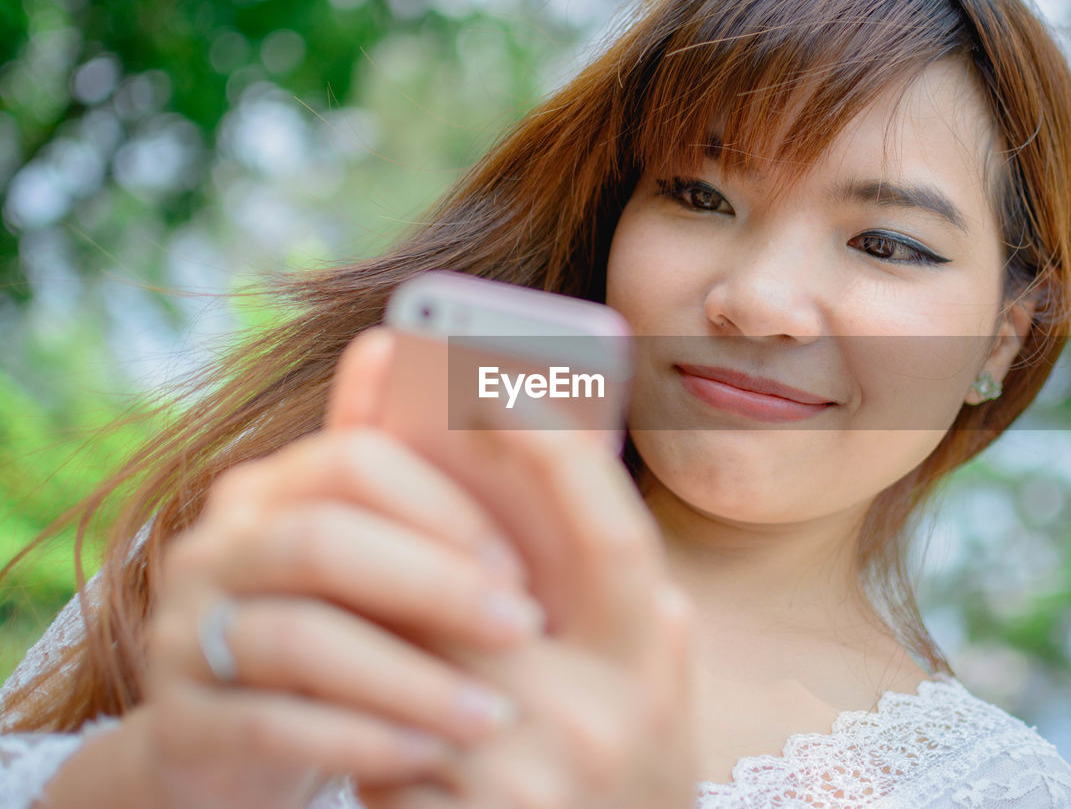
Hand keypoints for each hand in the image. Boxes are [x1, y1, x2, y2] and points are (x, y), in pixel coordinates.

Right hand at [138, 332, 544, 808]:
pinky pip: (272, 726)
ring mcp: (183, 635)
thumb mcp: (374, 552)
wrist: (236, 736)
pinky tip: (429, 756)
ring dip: (411, 678)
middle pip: (322, 541)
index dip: (444, 506)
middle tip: (522, 627)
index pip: (354, 460)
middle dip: (435, 584)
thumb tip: (398, 343)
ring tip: (491, 715)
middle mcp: (215, 549)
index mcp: (270, 489)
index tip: (521, 560)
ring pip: (300, 639)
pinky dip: (361, 741)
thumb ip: (402, 469)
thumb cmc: (342, 624)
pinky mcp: (181, 725)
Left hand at [360, 414, 697, 808]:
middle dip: (417, 535)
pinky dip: (357, 708)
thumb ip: (604, 588)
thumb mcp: (640, 674)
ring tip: (345, 596)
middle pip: (474, 586)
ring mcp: (528, 775)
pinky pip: (379, 738)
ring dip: (372, 623)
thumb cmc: (621, 767)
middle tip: (361, 467)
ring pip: (408, 657)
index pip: (609, 534)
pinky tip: (354, 701)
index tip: (498, 377)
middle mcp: (601, 713)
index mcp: (650, 658)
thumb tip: (547, 458)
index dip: (555, 452)